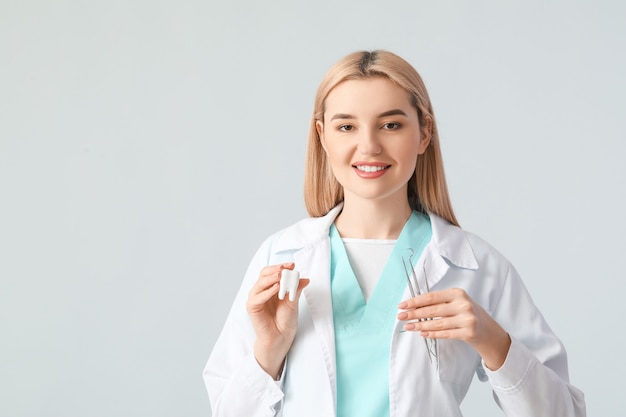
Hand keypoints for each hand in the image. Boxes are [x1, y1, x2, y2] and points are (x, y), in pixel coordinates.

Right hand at [246, 263, 309, 378]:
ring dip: (271, 278)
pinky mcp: (252, 307)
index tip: (292, 265)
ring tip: (281, 276)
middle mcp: (262, 291)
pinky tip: (276, 288)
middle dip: (275, 270)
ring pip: (260, 283)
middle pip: (264, 274)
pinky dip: (267, 291)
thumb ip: (296, 290)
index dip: (281, 267)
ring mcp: (256, 298)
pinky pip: (257, 297)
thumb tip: (305, 279)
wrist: (281, 337)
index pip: (273, 272)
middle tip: (285, 268)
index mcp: (271, 287)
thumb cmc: (285, 320)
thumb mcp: (293, 302)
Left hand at [397, 288, 510, 369]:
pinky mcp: (468, 333)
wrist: (490, 332)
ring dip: (420, 326)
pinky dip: (432, 334)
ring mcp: (467, 319)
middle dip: (414, 313)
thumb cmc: (469, 314)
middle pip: (433, 310)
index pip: (432, 297)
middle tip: (400, 316)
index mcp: (458, 293)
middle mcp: (463, 304)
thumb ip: (440, 303)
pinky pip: (445, 334)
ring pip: (437, 323)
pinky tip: (422, 334)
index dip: (415, 301)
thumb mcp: (457, 303)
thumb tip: (414, 306)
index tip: (402, 305)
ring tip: (408, 326)